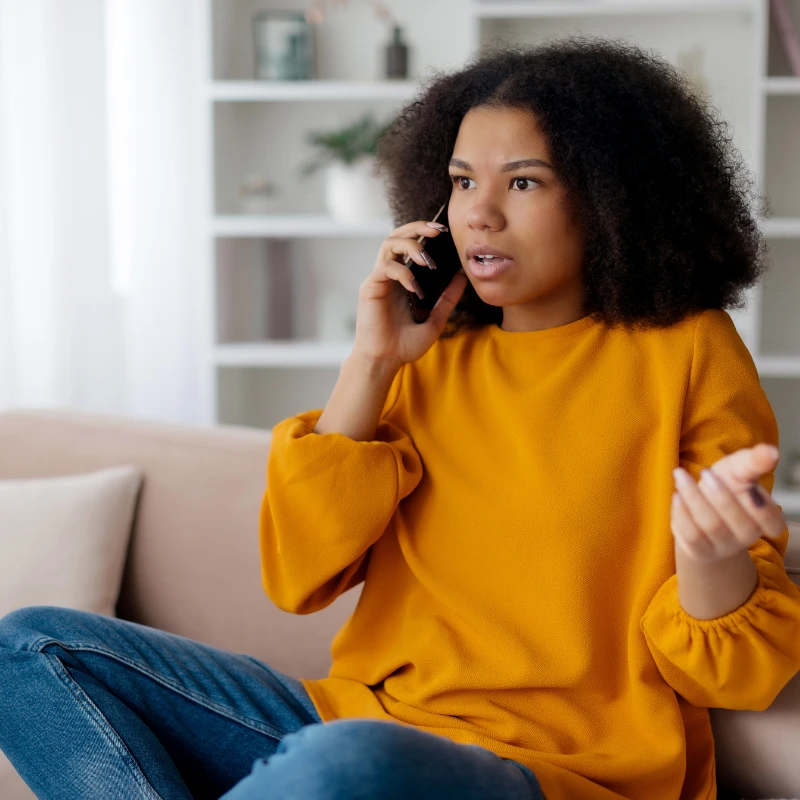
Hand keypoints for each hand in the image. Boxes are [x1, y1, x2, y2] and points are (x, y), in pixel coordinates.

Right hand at [352, 218, 467, 367]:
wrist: (386, 361)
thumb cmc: (404, 344)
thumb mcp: (435, 319)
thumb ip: (447, 298)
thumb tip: (463, 277)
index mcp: (402, 279)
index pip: (410, 244)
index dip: (424, 232)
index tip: (445, 231)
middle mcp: (389, 275)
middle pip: (397, 235)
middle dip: (417, 227)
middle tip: (438, 230)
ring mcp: (378, 279)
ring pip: (389, 244)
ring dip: (411, 245)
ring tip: (428, 260)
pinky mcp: (370, 288)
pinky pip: (386, 268)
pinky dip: (403, 272)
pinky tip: (415, 287)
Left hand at [671, 444, 785, 562]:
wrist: (701, 508)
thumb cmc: (726, 485)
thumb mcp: (739, 470)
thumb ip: (754, 462)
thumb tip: (771, 452)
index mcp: (766, 520)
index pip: (771, 520)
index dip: (757, 504)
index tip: (743, 479)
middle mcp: (748, 537)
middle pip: (739, 523)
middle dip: (721, 495)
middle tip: (706, 472)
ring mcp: (723, 547)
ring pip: (712, 526)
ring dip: (694, 498)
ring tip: (680, 475)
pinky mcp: (700, 551)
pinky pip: (691, 536)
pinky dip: (682, 513)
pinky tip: (676, 495)